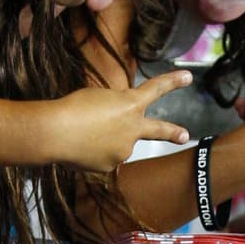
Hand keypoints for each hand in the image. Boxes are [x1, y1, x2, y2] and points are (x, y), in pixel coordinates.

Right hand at [46, 70, 192, 170]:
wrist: (56, 132)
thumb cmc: (72, 108)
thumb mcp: (98, 98)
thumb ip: (115, 111)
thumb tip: (116, 130)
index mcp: (130, 104)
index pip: (155, 89)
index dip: (173, 82)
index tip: (188, 77)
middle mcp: (133, 129)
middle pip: (157, 130)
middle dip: (172, 132)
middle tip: (183, 135)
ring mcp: (124, 150)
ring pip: (115, 144)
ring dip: (101, 140)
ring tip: (81, 133)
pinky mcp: (110, 166)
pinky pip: (102, 157)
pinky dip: (91, 153)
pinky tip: (79, 146)